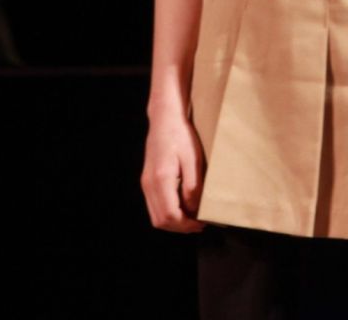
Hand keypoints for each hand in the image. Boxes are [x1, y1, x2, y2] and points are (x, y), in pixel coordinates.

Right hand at [140, 109, 207, 232]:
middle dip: (180, 228)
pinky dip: (168, 213)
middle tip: (199, 224)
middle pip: (160, 221)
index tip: (202, 224)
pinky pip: (155, 206)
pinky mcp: (147, 181)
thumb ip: (193, 186)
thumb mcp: (194, 159)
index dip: (186, 225)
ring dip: (174, 222)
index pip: (170, 215)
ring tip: (193, 218)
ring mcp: (145, 183)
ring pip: (156, 217)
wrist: (164, 119)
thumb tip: (194, 209)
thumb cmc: (181, 135)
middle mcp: (149, 184)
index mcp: (161, 179)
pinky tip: (183, 207)